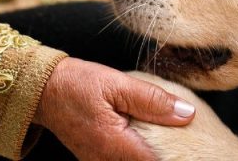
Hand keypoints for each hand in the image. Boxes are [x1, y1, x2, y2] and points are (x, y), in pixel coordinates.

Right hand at [34, 57, 195, 160]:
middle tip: (185, 139)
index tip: (194, 145)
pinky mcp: (97, 159)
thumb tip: (187, 114)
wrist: (43, 90)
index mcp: (115, 146)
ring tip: (168, 139)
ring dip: (152, 154)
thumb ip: (153, 100)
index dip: (179, 157)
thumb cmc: (78, 83)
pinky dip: (138, 153)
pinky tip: (148, 138)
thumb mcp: (118, 84)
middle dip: (167, 155)